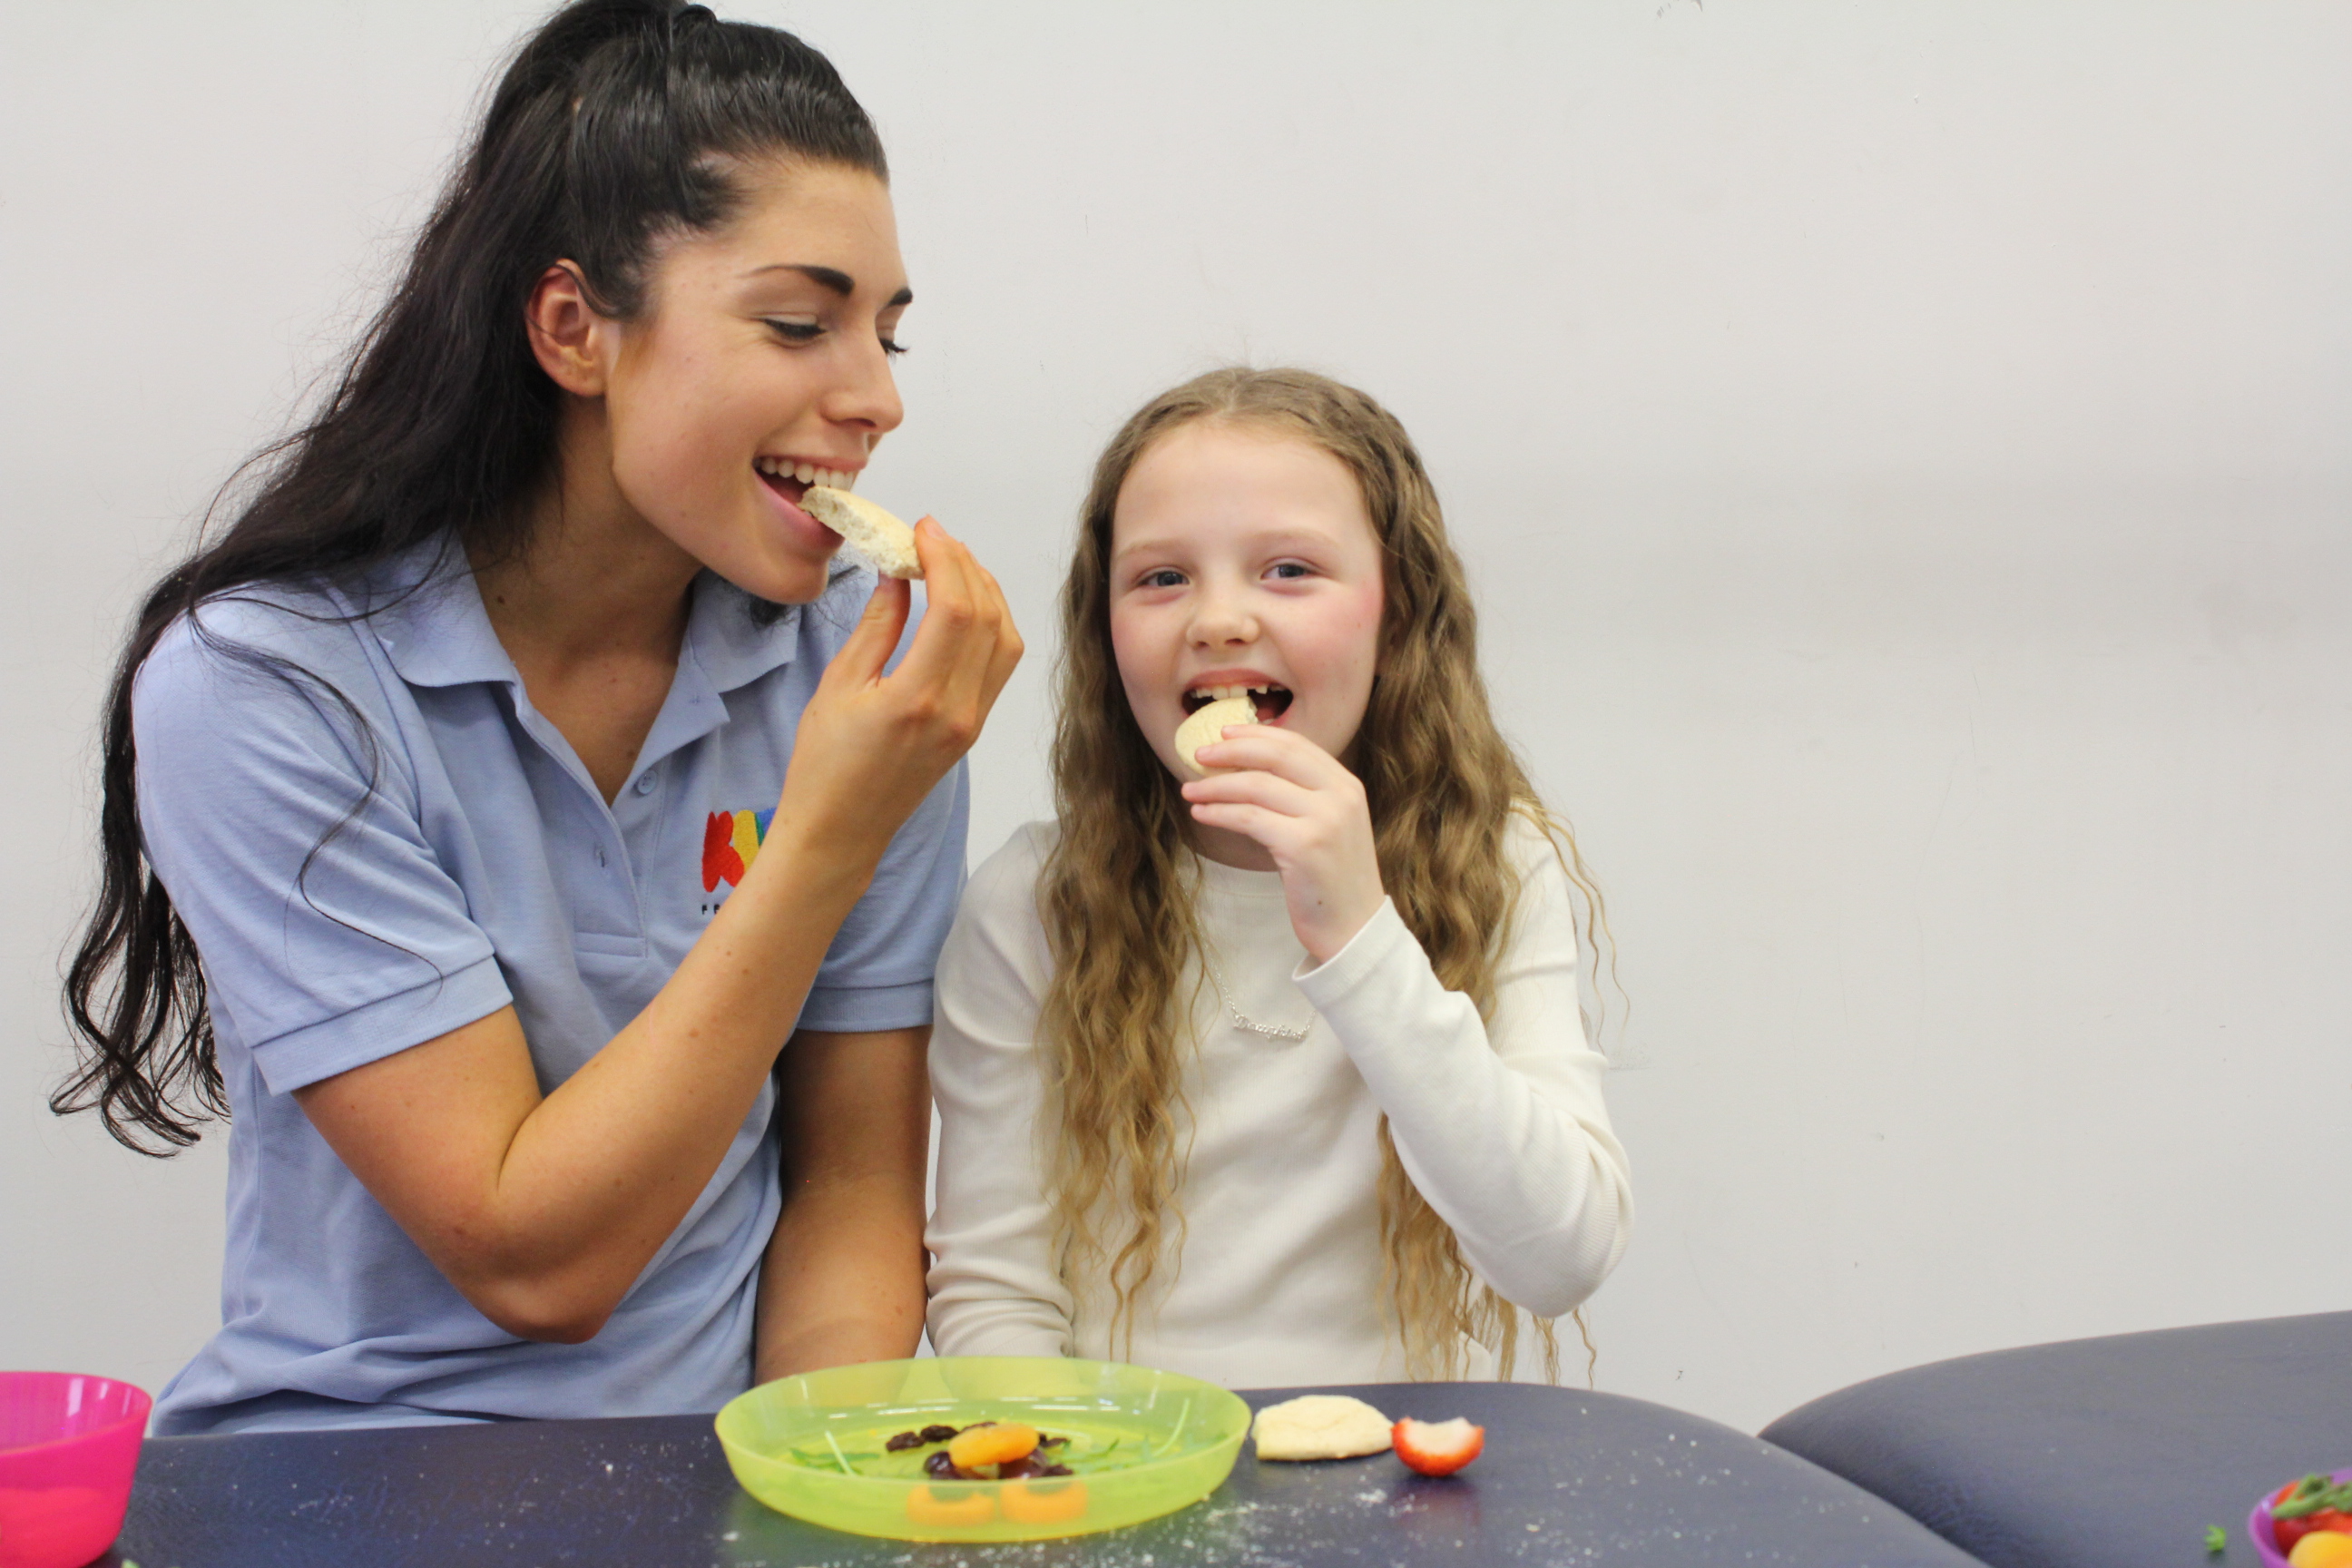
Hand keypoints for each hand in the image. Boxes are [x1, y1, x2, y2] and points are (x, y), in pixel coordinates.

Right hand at [778, 517, 1022, 861]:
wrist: (842, 831)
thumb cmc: (825, 764)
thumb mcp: (839, 686)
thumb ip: (877, 625)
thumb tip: (900, 572)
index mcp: (918, 699)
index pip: (956, 610)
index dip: (946, 558)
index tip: (923, 529)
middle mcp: (958, 710)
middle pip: (988, 618)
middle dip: (966, 565)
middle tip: (933, 537)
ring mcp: (972, 722)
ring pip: (1006, 640)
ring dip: (986, 591)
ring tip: (952, 561)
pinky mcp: (974, 728)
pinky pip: (1000, 663)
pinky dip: (991, 622)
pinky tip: (964, 602)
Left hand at [1182, 725, 1385, 964]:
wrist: (1354, 929)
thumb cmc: (1332, 880)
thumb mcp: (1329, 826)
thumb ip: (1304, 797)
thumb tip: (1248, 770)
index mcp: (1347, 785)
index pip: (1296, 745)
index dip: (1256, 735)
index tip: (1224, 734)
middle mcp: (1340, 795)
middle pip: (1276, 756)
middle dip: (1231, 751)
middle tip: (1199, 754)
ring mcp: (1324, 819)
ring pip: (1257, 786)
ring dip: (1216, 786)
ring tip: (1190, 791)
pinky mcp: (1303, 846)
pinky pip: (1250, 818)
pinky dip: (1220, 812)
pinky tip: (1202, 814)